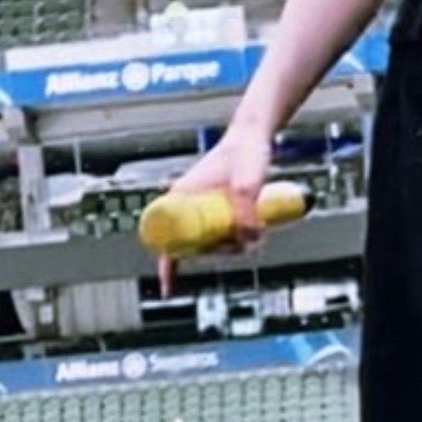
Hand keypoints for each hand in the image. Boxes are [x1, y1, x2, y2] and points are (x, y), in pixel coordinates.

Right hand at [156, 123, 271, 297]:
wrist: (254, 135)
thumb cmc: (245, 150)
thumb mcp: (247, 181)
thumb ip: (247, 209)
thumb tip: (248, 236)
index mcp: (182, 196)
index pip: (166, 238)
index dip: (166, 266)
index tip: (167, 287)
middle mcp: (188, 203)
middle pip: (194, 245)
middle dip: (218, 250)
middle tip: (242, 243)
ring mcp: (203, 206)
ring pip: (211, 240)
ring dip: (231, 244)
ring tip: (254, 232)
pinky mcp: (217, 207)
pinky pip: (220, 231)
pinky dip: (234, 238)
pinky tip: (250, 236)